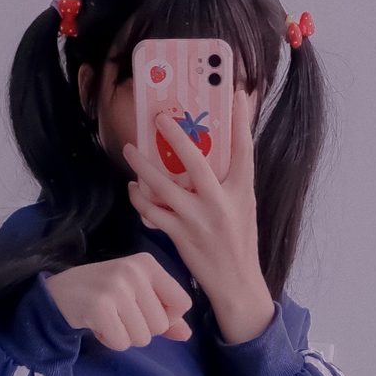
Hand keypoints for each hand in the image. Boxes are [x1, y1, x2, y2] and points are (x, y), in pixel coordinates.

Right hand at [43, 254, 192, 349]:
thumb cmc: (104, 293)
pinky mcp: (99, 306)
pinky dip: (110, 341)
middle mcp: (134, 271)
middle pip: (161, 325)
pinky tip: (98, 325)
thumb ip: (164, 314)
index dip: (168, 317)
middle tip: (120, 315)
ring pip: (143, 337)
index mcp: (148, 264)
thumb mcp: (137, 295)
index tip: (146, 311)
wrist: (59, 292)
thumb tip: (187, 334)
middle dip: (142, 329)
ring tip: (109, 319)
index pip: (182, 304)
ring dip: (125, 336)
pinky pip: (122, 342)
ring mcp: (116, 287)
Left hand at [121, 89, 272, 340]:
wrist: (236, 283)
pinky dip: (140, 198)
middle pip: (195, 161)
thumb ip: (231, 179)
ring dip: (143, 166)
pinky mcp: (181, 236)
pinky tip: (134, 188)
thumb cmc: (239, 241)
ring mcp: (199, 220)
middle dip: (175, 137)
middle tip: (158, 118)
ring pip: (164, 186)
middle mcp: (221, 202)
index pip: (244, 149)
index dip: (241, 120)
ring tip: (131, 150)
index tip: (236, 92)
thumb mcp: (243, 205)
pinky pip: (153, 211)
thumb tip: (215, 150)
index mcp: (242, 190)